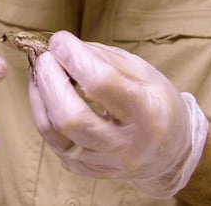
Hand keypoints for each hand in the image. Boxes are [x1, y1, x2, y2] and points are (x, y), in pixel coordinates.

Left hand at [28, 30, 207, 197]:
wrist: (170, 153)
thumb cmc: (156, 103)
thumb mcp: (143, 73)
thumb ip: (102, 58)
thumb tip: (62, 46)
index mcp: (148, 114)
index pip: (102, 82)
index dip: (74, 57)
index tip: (60, 40)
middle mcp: (126, 146)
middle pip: (71, 115)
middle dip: (50, 79)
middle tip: (46, 56)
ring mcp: (104, 163)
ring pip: (55, 130)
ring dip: (40, 94)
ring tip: (40, 71)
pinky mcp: (85, 169)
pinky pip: (52, 141)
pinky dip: (42, 111)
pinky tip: (43, 92)